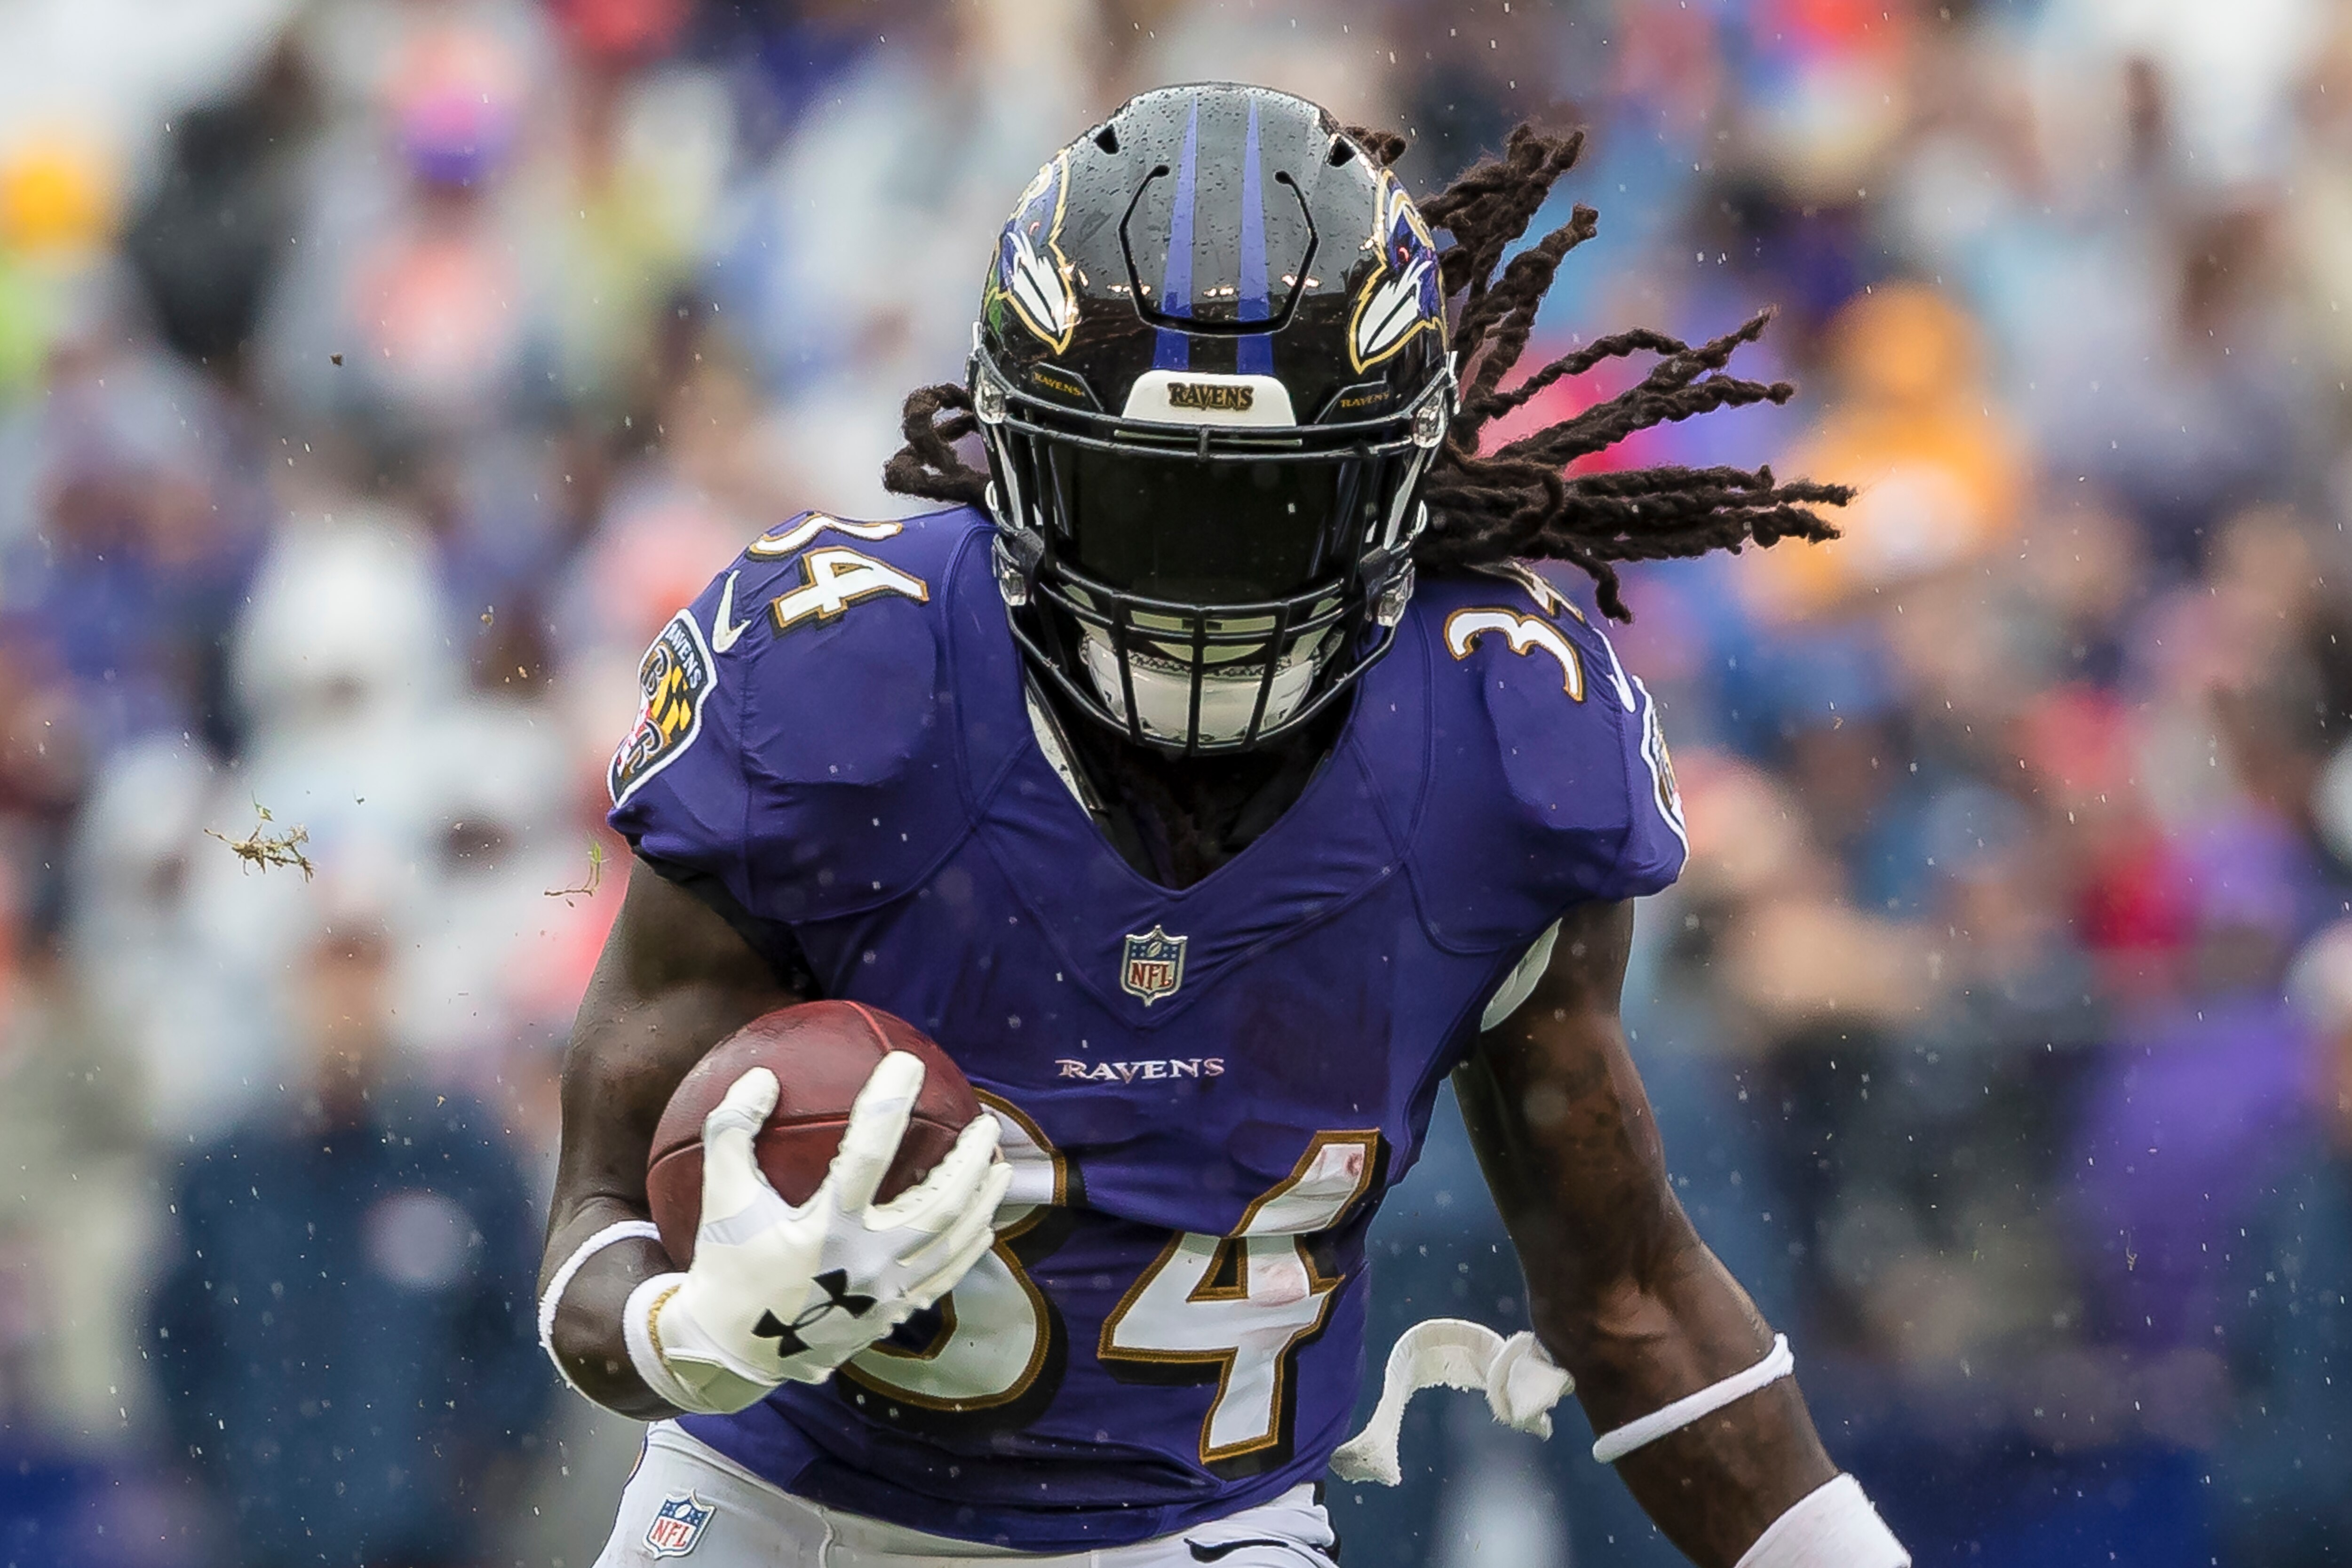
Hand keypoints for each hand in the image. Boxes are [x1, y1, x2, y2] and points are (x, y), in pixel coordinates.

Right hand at [627, 1052, 1008, 1414]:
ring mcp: (886, 1294)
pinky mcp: (892, 1316)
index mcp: (826, 1229)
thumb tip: (763, 1077)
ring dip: (983, 1201)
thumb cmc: (727, 1267)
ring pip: (954, 1242)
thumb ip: (732, 1131)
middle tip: (987, 1124)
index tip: (908, 1063)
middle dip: (970, 1159)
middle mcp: (867, 1262)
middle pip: (940, 1203)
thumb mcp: (722, 1197)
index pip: (869, 1153)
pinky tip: (983, 1225)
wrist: (732, 1352)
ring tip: (999, 1167)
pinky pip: (945, 1278)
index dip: (890, 1102)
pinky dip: (969, 1248)